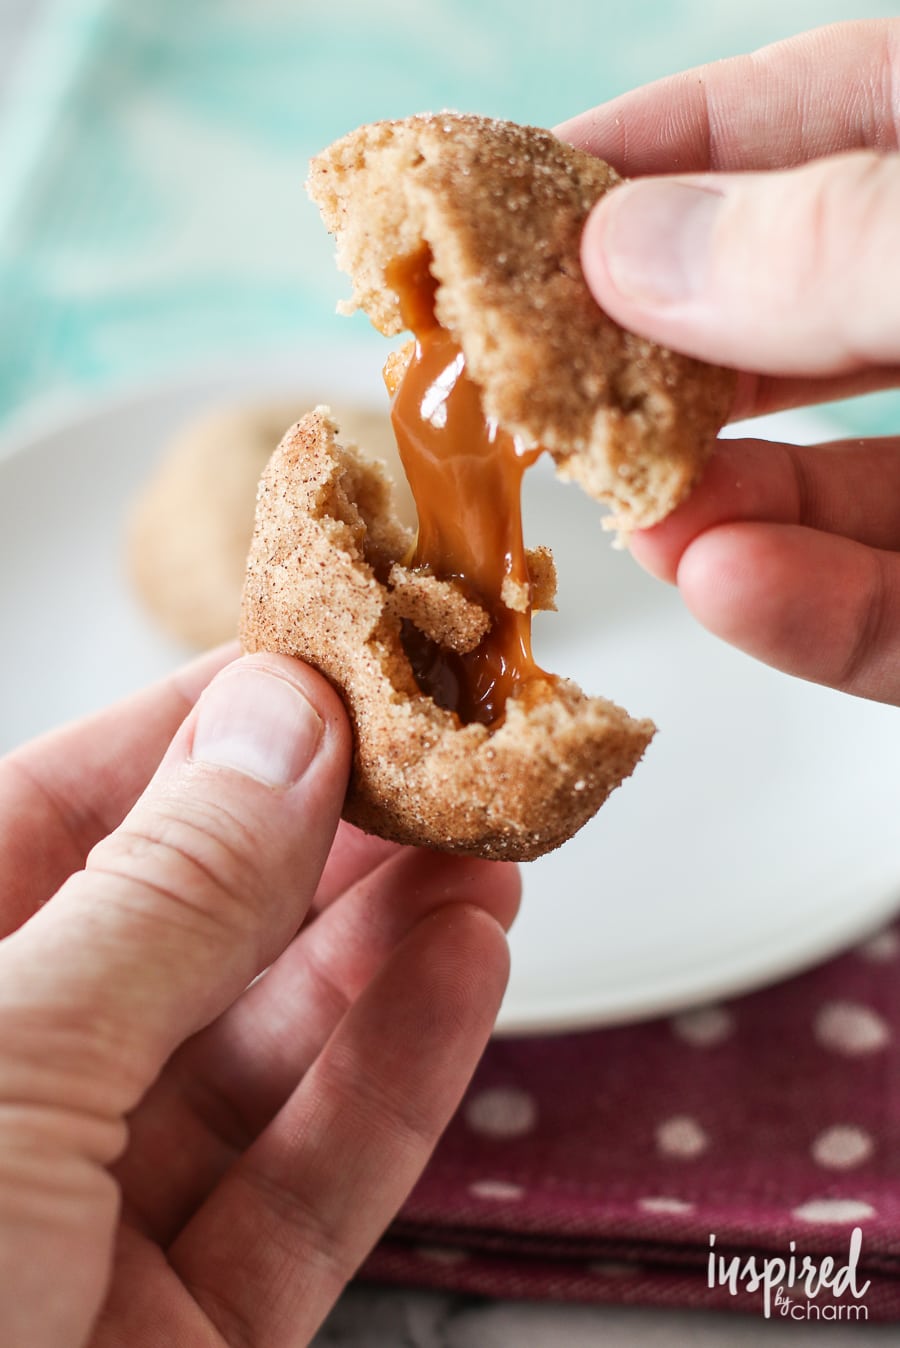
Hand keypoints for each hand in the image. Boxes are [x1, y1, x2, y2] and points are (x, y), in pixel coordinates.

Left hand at [0, 646, 517, 1346]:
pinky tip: (466, 970)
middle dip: (325, 837)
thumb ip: (161, 898)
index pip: (66, 812)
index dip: (202, 730)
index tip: (326, 666)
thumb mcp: (6, 1055)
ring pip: (264, 1051)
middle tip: (439, 756)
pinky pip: (305, 1187)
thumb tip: (280, 724)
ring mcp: (93, 1223)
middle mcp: (10, 1091)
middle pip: (188, 930)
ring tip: (484, 849)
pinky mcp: (183, 1330)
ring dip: (385, 944)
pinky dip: (396, 1077)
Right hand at [559, 19, 899, 704]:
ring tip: (627, 513)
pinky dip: (812, 614)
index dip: (649, 151)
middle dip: (650, 350)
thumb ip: (839, 239)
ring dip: (714, 504)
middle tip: (522, 381)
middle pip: (789, 312)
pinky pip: (898, 614)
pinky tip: (725, 587)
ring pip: (837, 483)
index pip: (804, 119)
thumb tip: (631, 247)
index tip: (502, 200)